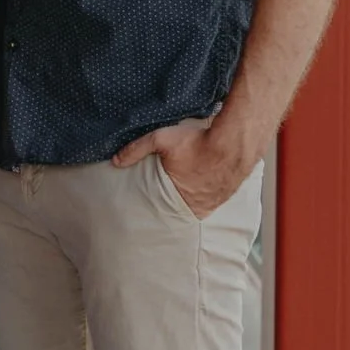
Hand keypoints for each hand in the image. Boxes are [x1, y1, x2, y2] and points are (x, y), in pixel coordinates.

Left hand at [113, 115, 252, 219]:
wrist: (234, 141)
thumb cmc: (198, 141)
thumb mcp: (161, 139)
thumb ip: (137, 149)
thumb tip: (116, 161)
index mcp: (179, 197)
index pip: (160, 210)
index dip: (155, 206)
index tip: (149, 204)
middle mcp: (197, 205)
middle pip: (179, 210)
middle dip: (172, 204)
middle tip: (167, 197)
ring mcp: (214, 203)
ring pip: (197, 208)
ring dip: (191, 201)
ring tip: (185, 192)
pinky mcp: (226, 196)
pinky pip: (212, 202)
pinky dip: (206, 196)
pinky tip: (203, 188)